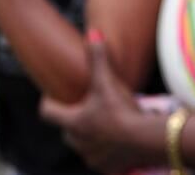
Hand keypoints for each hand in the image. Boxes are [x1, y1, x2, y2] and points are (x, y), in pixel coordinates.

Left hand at [40, 32, 150, 173]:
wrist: (146, 141)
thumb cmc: (123, 112)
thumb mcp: (109, 83)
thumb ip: (99, 58)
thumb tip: (92, 33)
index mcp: (73, 121)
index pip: (48, 112)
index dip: (48, 102)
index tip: (51, 96)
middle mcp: (77, 141)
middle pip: (67, 130)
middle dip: (74, 121)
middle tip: (87, 109)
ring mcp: (91, 156)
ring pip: (83, 145)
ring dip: (90, 136)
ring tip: (106, 125)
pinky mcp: (106, 167)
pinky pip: (100, 159)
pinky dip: (105, 152)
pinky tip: (118, 142)